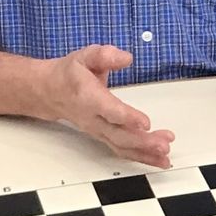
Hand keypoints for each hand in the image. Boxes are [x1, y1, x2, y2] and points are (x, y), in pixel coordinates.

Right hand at [47, 45, 173, 166]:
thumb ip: (105, 55)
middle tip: (164, 144)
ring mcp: (97, 131)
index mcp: (88, 97)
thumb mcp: (85, 56)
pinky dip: (141, 157)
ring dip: (145, 153)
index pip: (109, 111)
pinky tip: (159, 160)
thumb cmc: (70, 73)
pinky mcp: (103, 137)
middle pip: (118, 135)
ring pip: (121, 147)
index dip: (127, 118)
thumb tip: (126, 58)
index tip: (145, 123)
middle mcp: (92, 118)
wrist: (49, 91)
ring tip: (166, 156)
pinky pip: (122, 150)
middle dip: (142, 142)